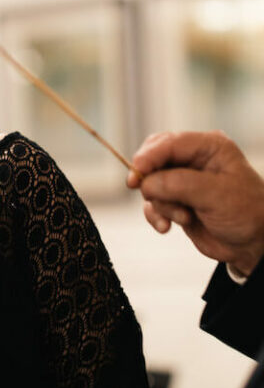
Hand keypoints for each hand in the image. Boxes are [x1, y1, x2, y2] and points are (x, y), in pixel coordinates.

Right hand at [128, 130, 263, 275]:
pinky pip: (152, 202)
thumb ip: (178, 184)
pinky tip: (167, 227)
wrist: (253, 244)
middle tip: (142, 190)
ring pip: (150, 183)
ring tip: (183, 217)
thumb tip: (145, 183)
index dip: (148, 157)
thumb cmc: (246, 213)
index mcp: (208, 147)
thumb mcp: (216, 195)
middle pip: (153, 158)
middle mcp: (193, 159)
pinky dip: (156, 216)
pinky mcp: (175, 199)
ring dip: (161, 204)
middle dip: (149, 178)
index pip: (168, 143)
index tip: (135, 174)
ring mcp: (182, 180)